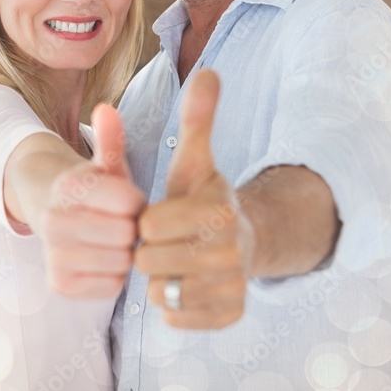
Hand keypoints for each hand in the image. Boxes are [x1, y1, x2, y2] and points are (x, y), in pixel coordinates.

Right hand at [42, 104, 145, 297]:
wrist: (52, 215)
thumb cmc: (93, 190)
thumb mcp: (104, 164)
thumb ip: (110, 140)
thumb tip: (106, 108)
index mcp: (69, 187)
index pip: (129, 203)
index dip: (137, 202)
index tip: (130, 201)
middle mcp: (55, 222)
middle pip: (126, 235)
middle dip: (132, 228)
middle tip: (123, 223)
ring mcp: (54, 256)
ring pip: (121, 262)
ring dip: (126, 254)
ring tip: (114, 241)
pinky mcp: (59, 285)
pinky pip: (112, 286)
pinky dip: (115, 276)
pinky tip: (105, 260)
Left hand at [135, 69, 253, 328]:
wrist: (242, 241)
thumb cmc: (204, 197)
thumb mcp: (196, 159)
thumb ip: (198, 118)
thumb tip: (209, 71)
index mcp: (218, 210)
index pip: (149, 225)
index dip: (147, 221)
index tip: (161, 214)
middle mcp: (231, 252)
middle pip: (150, 262)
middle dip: (149, 251)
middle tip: (166, 241)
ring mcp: (232, 287)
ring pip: (160, 293)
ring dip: (159, 279)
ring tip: (175, 261)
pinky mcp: (229, 315)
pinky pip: (174, 319)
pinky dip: (172, 305)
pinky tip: (185, 283)